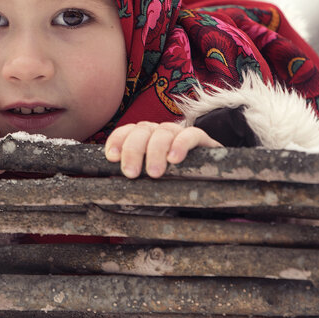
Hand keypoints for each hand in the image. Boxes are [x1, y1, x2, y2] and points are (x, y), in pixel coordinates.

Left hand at [104, 121, 220, 178]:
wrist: (209, 185)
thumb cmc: (171, 184)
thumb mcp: (147, 181)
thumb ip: (132, 178)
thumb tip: (109, 187)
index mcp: (143, 138)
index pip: (126, 131)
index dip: (117, 141)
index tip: (112, 158)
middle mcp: (159, 132)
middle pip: (142, 130)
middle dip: (133, 150)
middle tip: (131, 173)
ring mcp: (179, 134)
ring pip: (164, 132)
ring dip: (155, 151)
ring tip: (154, 173)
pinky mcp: (202, 139)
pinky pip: (190, 134)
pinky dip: (181, 144)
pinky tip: (174, 160)